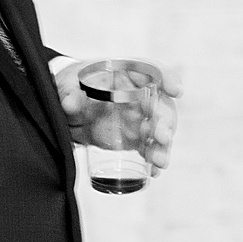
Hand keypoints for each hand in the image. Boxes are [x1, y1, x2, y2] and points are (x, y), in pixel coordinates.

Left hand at [55, 60, 181, 175]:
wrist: (66, 104)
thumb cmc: (72, 85)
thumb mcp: (66, 84)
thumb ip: (68, 92)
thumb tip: (70, 103)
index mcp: (126, 72)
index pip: (152, 70)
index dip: (167, 78)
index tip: (176, 91)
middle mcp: (139, 94)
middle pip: (161, 105)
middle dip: (165, 121)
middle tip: (162, 136)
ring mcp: (139, 117)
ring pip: (159, 130)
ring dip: (163, 146)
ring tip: (159, 161)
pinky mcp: (134, 138)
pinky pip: (149, 148)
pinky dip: (152, 160)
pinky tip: (153, 172)